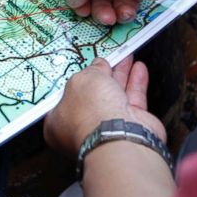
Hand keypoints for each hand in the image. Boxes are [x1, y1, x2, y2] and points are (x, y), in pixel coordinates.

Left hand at [44, 56, 165, 158]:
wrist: (120, 138)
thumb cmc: (91, 116)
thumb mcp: (83, 80)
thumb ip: (90, 70)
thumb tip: (98, 66)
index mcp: (58, 122)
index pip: (64, 96)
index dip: (75, 78)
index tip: (84, 66)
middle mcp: (83, 127)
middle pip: (92, 95)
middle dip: (101, 74)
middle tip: (107, 60)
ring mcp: (107, 127)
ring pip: (114, 95)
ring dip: (121, 75)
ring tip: (126, 59)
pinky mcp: (130, 125)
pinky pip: (133, 99)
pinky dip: (136, 83)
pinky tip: (139, 70)